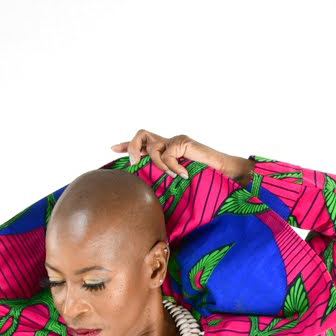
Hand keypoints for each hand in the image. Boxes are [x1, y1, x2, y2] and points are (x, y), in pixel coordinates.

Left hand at [110, 130, 243, 181]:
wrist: (223, 177)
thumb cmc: (202, 184)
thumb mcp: (175, 186)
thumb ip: (162, 185)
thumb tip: (146, 202)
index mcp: (164, 152)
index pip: (142, 144)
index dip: (126, 146)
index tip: (112, 149)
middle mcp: (168, 143)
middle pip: (141, 134)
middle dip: (132, 147)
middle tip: (134, 164)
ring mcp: (175, 141)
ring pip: (152, 147)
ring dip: (158, 165)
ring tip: (172, 176)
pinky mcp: (183, 141)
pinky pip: (167, 154)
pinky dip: (172, 167)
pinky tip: (183, 175)